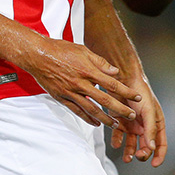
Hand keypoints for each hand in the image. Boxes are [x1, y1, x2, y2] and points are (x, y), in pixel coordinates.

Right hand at [20, 36, 141, 128]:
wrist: (38, 55)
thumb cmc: (61, 50)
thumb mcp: (83, 50)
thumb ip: (100, 62)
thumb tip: (114, 72)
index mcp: (88, 70)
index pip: (112, 84)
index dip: (126, 92)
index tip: (137, 98)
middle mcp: (81, 83)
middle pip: (104, 100)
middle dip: (120, 109)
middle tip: (131, 116)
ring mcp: (71, 92)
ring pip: (91, 109)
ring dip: (105, 119)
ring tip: (115, 124)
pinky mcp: (62, 98)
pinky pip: (77, 111)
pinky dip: (87, 118)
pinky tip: (95, 123)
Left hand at [111, 71, 166, 166]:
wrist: (124, 78)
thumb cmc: (141, 92)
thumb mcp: (149, 111)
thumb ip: (150, 130)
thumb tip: (152, 148)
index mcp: (155, 123)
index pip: (161, 143)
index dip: (159, 155)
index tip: (155, 164)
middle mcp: (144, 125)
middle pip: (145, 146)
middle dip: (143, 153)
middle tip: (138, 155)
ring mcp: (132, 123)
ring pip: (131, 144)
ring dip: (130, 152)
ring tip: (127, 157)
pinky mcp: (119, 120)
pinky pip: (118, 135)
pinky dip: (117, 141)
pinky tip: (116, 143)